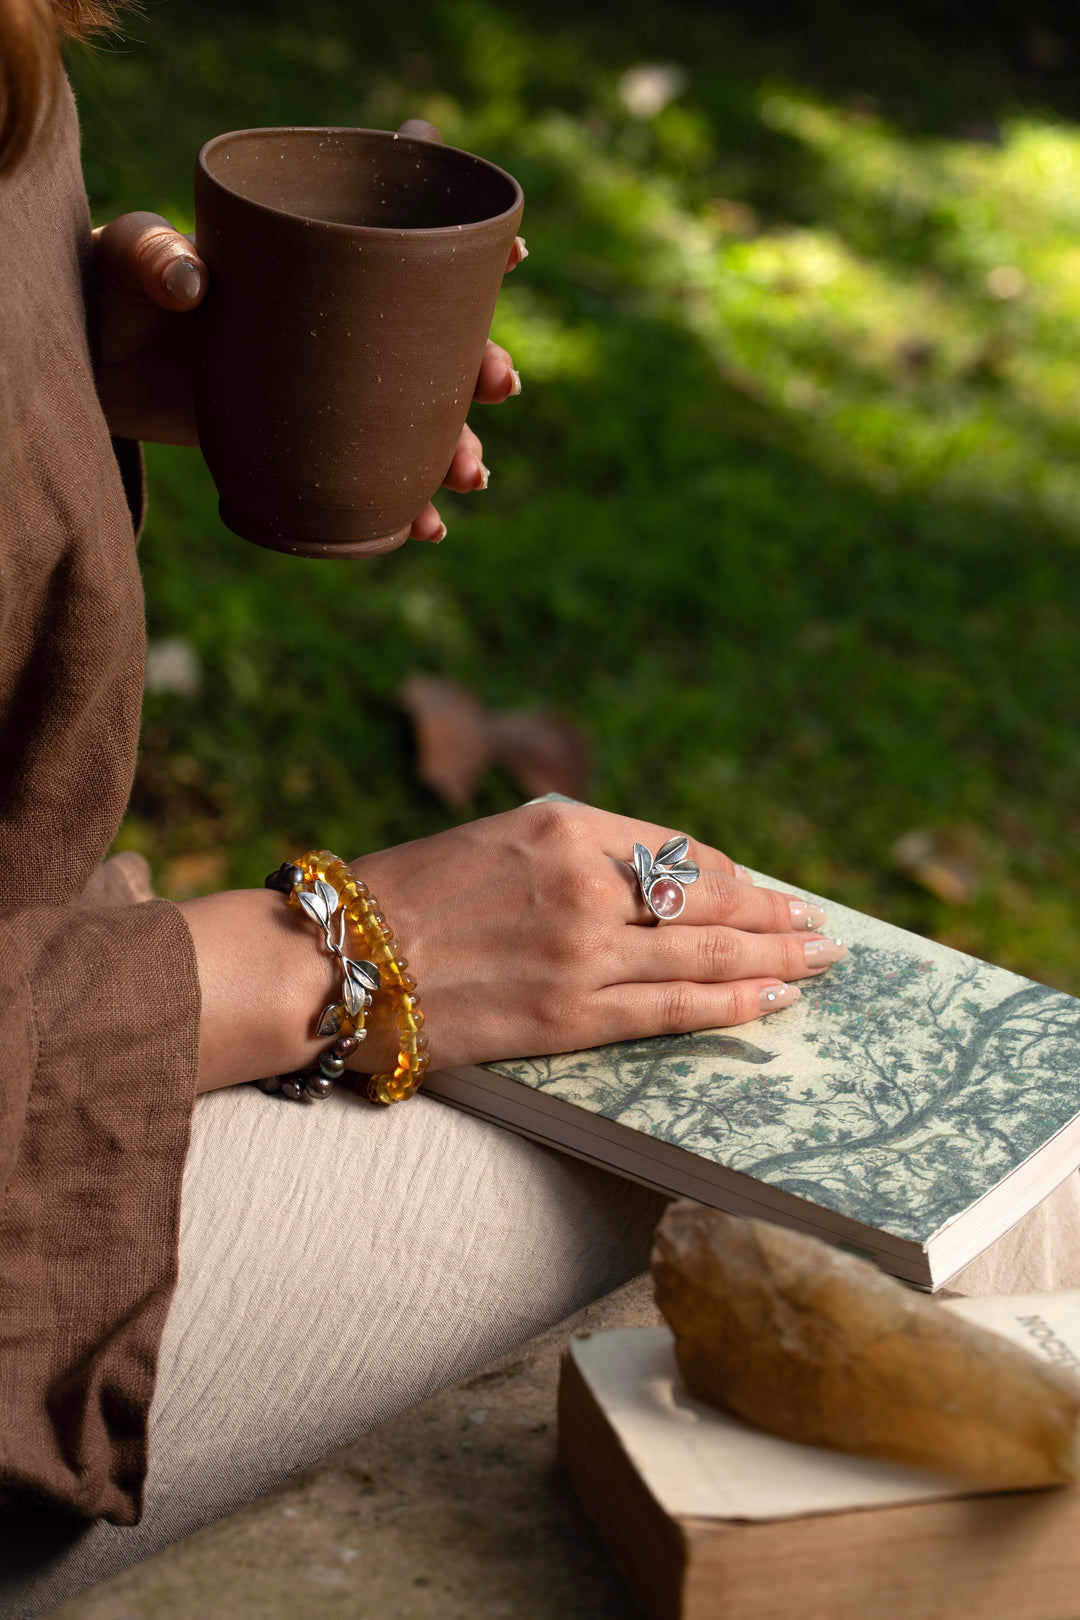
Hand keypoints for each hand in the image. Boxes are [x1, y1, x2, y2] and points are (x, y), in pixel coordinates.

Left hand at [91, 214, 526, 531]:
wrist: (96, 366)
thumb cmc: (117, 289)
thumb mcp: (131, 256)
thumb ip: (153, 254)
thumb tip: (191, 281)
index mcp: (319, 257)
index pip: (407, 242)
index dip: (468, 246)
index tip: (512, 257)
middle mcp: (341, 324)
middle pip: (437, 342)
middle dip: (481, 363)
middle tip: (500, 382)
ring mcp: (333, 390)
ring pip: (420, 419)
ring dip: (459, 445)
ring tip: (470, 475)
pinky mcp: (313, 444)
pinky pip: (375, 478)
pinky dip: (406, 505)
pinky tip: (428, 527)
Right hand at [348, 799, 846, 1074]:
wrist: (337, 961)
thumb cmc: (405, 896)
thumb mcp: (495, 842)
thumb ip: (572, 854)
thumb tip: (649, 879)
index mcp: (564, 828)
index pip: (680, 851)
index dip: (734, 877)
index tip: (761, 892)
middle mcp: (584, 883)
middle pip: (710, 900)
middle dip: (775, 916)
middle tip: (818, 929)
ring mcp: (582, 952)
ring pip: (708, 954)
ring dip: (776, 960)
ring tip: (821, 965)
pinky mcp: (569, 1016)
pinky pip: (675, 1009)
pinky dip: (733, 1004)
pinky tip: (772, 1003)